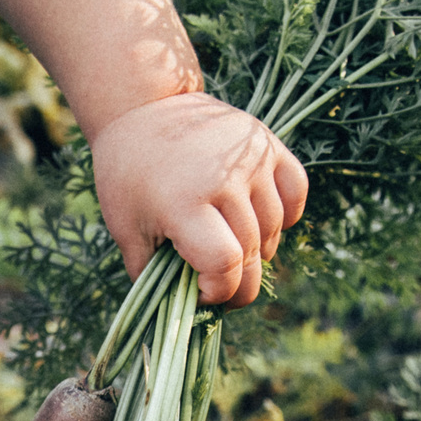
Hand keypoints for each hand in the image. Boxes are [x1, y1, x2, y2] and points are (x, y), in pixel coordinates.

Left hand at [89, 93, 307, 306]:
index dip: (218, 292)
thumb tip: (178, 313)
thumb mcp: (125, 228)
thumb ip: (151, 274)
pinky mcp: (269, 144)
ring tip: (230, 247)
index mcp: (184, 203)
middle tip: (218, 285)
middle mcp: (223, 180)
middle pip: (253, 255)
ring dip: (259, 252)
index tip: (200, 292)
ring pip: (275, 230)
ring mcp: (252, 159)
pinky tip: (258, 220)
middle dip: (237, 283)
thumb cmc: (128, 174)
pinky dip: (285, 217)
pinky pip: (295, 194)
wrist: (142, 106)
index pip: (224, 265)